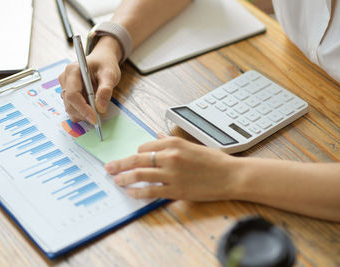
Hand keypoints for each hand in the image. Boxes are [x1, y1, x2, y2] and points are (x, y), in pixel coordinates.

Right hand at [58, 36, 121, 123]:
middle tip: (100, 117)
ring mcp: (65, 87)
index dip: (83, 109)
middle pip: (69, 104)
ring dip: (84, 114)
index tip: (95, 118)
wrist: (102, 61)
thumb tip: (100, 108)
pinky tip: (93, 107)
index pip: (73, 94)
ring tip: (98, 107)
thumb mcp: (110, 74)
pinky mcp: (68, 95)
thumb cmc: (105, 65)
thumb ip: (106, 90)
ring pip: (70, 109)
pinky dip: (83, 112)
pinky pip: (73, 109)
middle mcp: (65, 79)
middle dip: (84, 114)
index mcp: (72, 70)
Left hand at [104, 135, 242, 200]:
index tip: (132, 159)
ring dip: (125, 178)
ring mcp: (171, 174)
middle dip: (120, 164)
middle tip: (109, 168)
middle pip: (137, 159)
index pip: (145, 147)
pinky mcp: (175, 189)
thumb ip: (172, 142)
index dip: (136, 154)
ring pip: (140, 174)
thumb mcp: (193, 145)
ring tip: (116, 181)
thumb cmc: (215, 161)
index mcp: (174, 143)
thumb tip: (158, 138)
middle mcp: (170, 156)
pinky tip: (131, 193)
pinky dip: (138, 192)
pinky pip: (150, 191)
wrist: (230, 175)